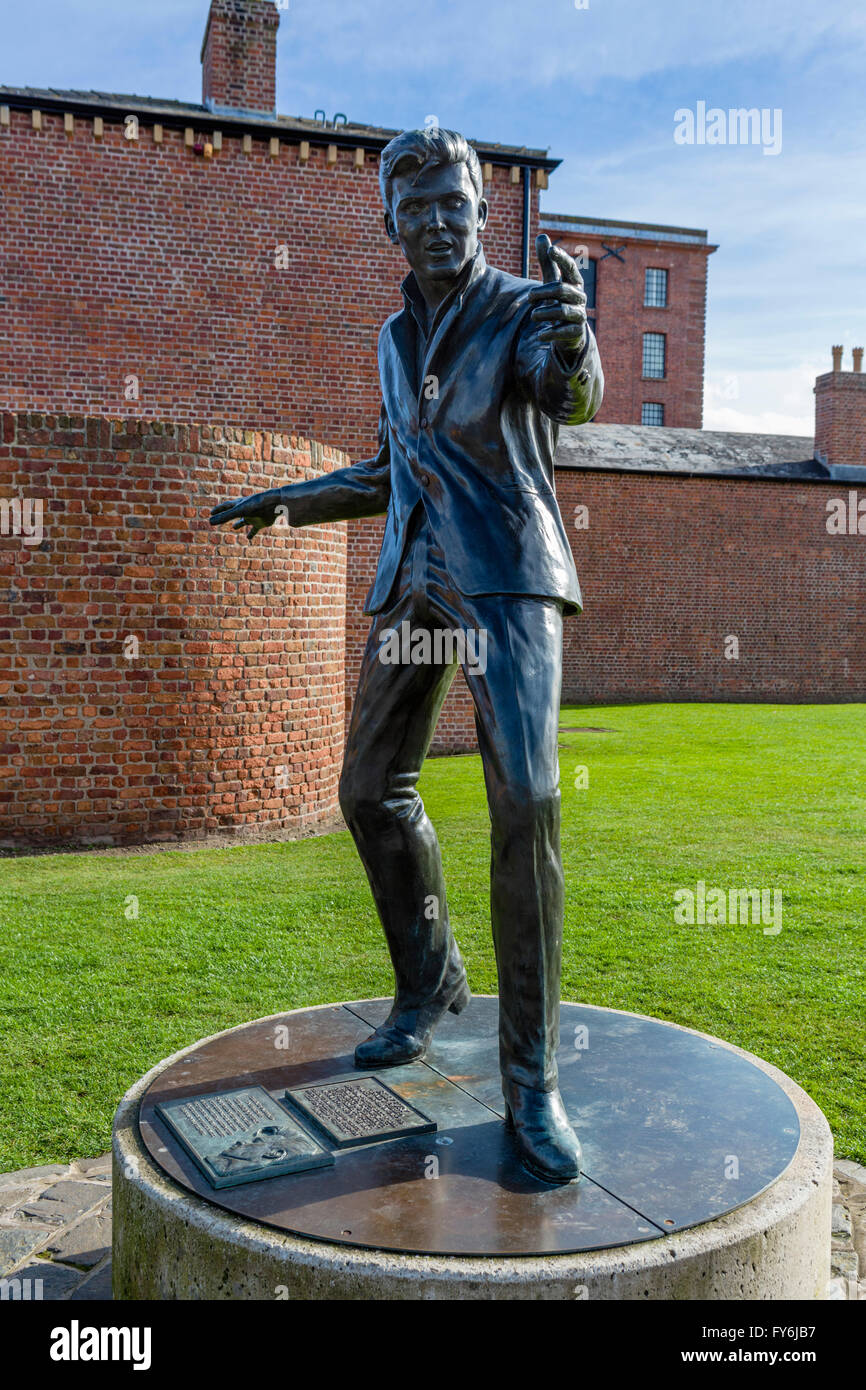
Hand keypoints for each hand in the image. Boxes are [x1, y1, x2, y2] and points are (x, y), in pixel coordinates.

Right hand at [209, 489, 283, 539]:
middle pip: (234, 513)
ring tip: (234, 527)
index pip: (226, 506)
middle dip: (226, 516)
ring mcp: (253, 516)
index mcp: (239, 504)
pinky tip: (248, 539)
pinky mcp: (261, 523)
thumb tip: (210, 522)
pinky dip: (251, 534)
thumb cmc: (256, 505)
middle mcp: (246, 509)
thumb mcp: (238, 511)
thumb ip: (225, 517)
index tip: (211, 513)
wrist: (275, 504)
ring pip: (244, 521)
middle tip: (219, 518)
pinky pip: (255, 529)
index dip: (218, 510)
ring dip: (239, 524)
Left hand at [529, 234, 587, 359]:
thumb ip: (547, 262)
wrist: (570, 334)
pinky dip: (550, 333)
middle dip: (543, 292)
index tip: (551, 250)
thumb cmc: (560, 302)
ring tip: (533, 315)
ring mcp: (579, 315)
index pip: (570, 267)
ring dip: (544, 312)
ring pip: (562, 311)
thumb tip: (542, 235)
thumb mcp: (553, 282)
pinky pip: (563, 331)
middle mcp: (579, 297)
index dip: (562, 258)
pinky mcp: (576, 332)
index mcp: (574, 283)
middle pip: (561, 290)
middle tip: (529, 296)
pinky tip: (540, 334)